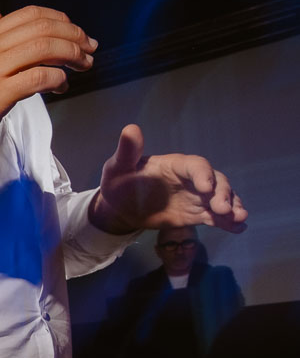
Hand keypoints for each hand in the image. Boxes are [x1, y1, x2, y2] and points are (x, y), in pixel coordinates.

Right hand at [0, 6, 96, 179]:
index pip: (29, 14)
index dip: (60, 19)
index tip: (75, 32)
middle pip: (42, 28)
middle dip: (74, 36)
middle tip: (89, 49)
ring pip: (44, 49)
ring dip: (72, 55)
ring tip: (83, 65)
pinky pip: (38, 78)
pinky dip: (58, 79)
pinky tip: (61, 86)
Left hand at [88, 124, 247, 234]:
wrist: (121, 206)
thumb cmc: (120, 182)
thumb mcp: (118, 167)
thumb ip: (127, 151)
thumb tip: (129, 129)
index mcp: (176, 165)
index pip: (196, 165)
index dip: (203, 175)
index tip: (206, 188)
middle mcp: (191, 179)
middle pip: (216, 182)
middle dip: (223, 194)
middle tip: (224, 209)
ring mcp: (196, 197)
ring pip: (220, 199)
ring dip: (232, 207)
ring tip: (240, 218)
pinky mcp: (196, 213)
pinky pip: (215, 217)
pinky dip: (227, 222)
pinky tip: (239, 228)